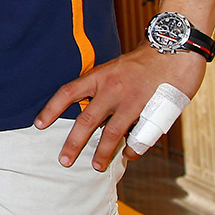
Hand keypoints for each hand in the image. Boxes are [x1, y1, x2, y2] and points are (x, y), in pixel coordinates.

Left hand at [34, 43, 203, 170]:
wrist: (175, 48)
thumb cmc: (144, 60)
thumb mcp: (115, 68)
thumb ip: (103, 88)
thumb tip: (92, 112)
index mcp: (99, 76)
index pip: (68, 93)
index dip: (51, 109)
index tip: (39, 125)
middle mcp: (112, 90)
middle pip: (87, 120)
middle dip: (73, 143)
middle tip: (64, 160)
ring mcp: (132, 101)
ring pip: (112, 133)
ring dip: (103, 152)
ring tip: (96, 166)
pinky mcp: (153, 111)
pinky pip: (140, 136)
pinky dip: (133, 148)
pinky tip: (128, 154)